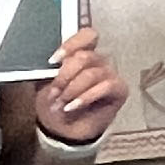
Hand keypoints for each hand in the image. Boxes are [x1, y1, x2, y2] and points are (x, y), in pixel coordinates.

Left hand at [33, 29, 120, 144]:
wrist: (62, 129)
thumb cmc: (55, 102)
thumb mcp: (45, 82)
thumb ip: (50, 68)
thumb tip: (52, 60)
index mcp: (81, 54)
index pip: (87, 35)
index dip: (72, 44)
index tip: (53, 61)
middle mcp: (99, 61)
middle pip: (86, 56)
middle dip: (65, 75)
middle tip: (54, 91)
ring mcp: (110, 75)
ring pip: (92, 73)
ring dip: (72, 90)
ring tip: (61, 103)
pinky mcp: (120, 90)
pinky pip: (105, 86)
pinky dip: (85, 97)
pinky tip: (73, 106)